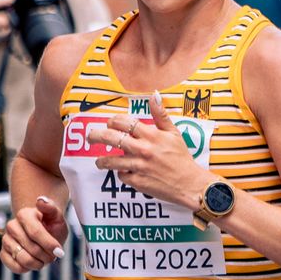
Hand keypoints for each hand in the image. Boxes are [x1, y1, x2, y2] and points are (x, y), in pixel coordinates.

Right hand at [1, 195, 67, 274]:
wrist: (42, 231)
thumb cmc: (50, 224)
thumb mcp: (56, 216)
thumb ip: (51, 208)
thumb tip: (40, 201)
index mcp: (23, 214)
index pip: (35, 232)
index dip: (49, 244)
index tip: (60, 252)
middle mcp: (11, 226)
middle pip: (32, 248)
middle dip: (47, 256)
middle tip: (53, 256)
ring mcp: (6, 240)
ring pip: (23, 259)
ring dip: (38, 263)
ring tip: (44, 259)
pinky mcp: (3, 253)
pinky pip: (14, 267)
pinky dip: (27, 268)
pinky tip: (34, 262)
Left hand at [86, 92, 208, 209]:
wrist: (190, 184)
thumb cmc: (182, 158)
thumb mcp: (174, 133)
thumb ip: (160, 115)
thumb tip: (154, 95)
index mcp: (151, 135)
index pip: (124, 122)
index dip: (113, 121)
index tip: (110, 123)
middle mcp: (143, 149)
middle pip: (111, 138)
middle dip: (96, 136)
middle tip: (91, 137)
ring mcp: (139, 166)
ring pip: (111, 160)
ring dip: (102, 160)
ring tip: (99, 161)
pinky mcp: (138, 182)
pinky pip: (121, 176)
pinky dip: (121, 174)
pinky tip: (123, 172)